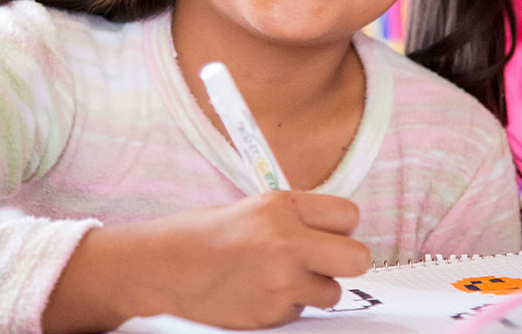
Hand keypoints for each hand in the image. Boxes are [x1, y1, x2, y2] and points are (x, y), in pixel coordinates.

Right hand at [43, 191, 370, 331]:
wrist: (163, 268)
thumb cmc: (204, 234)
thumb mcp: (256, 207)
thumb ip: (298, 216)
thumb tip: (336, 230)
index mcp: (283, 207)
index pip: (350, 215)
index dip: (341, 226)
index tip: (329, 230)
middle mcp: (286, 242)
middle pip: (358, 258)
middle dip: (345, 260)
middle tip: (323, 258)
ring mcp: (280, 282)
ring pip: (332, 292)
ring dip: (314, 286)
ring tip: (281, 276)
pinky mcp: (271, 314)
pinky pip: (301, 312)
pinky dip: (287, 305)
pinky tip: (260, 291)